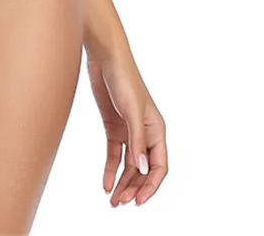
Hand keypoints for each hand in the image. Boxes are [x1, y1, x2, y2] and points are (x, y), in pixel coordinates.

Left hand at [86, 51, 167, 206]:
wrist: (104, 58)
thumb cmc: (124, 79)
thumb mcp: (132, 111)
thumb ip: (137, 141)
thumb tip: (142, 170)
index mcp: (157, 130)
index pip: (159, 166)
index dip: (150, 185)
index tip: (137, 201)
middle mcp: (145, 133)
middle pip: (142, 169)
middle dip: (133, 187)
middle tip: (120, 204)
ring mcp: (128, 130)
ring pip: (129, 164)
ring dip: (122, 182)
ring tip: (113, 200)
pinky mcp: (113, 126)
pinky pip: (115, 153)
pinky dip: (111, 169)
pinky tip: (106, 183)